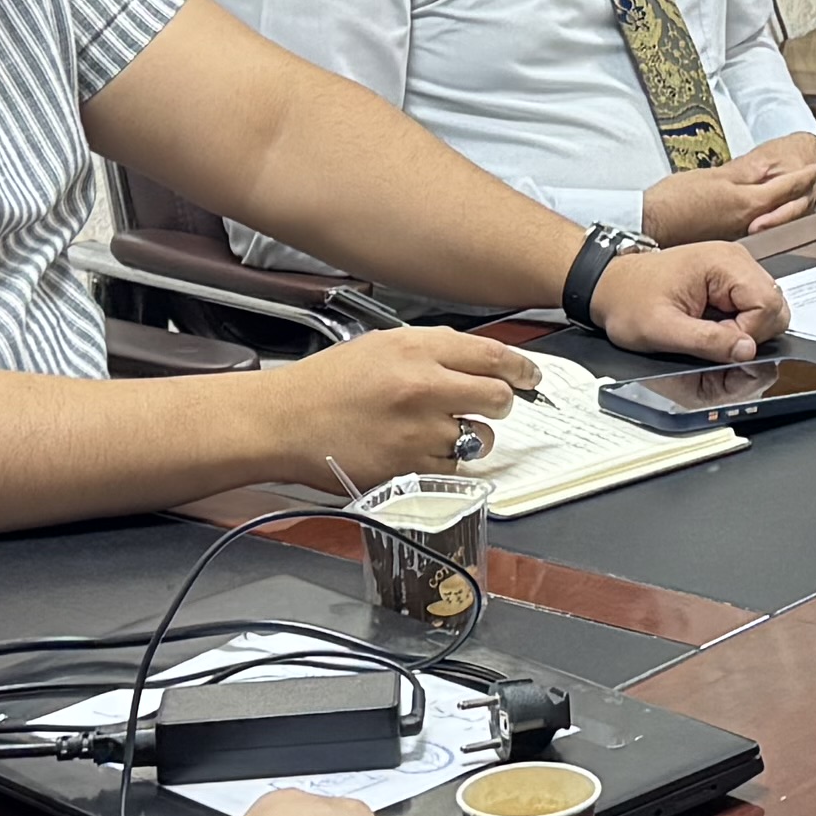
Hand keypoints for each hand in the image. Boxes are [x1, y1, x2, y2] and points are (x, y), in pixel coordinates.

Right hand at [274, 321, 544, 495]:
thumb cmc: (328, 384)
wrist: (284, 421)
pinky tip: (420, 451)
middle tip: (490, 404)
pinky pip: (453, 469)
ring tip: (439, 430)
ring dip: (470, 435)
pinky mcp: (408, 469)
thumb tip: (482, 360)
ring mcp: (418, 432)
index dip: (522, 368)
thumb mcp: (382, 345)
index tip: (530, 376)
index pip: (493, 355)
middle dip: (501, 402)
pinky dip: (445, 463)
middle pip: (499, 397)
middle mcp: (423, 388)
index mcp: (417, 349)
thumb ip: (435, 350)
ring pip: (479, 438)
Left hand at [589, 239, 785, 360]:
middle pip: (775, 306)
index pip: (768, 304)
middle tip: (714, 338)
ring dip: (745, 330)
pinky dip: (739, 325)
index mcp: (724, 263)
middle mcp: (736, 260)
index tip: (718, 342)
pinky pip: (753, 308)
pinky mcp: (730, 281)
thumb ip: (708, 341)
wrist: (609, 287)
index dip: (748, 334)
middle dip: (751, 333)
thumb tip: (748, 351)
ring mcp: (735, 269)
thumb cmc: (629, 301)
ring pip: (768, 309)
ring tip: (709, 330)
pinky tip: (712, 325)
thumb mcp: (663, 330)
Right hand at [642, 137, 815, 244]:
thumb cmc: (674, 199)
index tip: (814, 169)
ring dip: (788, 208)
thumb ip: (744, 173)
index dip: (803, 177)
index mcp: (746, 203)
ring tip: (794, 194)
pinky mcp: (727, 245)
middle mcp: (748, 224)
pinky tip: (765, 215)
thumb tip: (767, 168)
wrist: (650, 224)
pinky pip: (759, 232)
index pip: (786, 188)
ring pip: (776, 222)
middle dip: (802, 194)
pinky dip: (768, 220)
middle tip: (811, 181)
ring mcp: (739, 237)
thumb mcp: (714, 176)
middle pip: (788, 209)